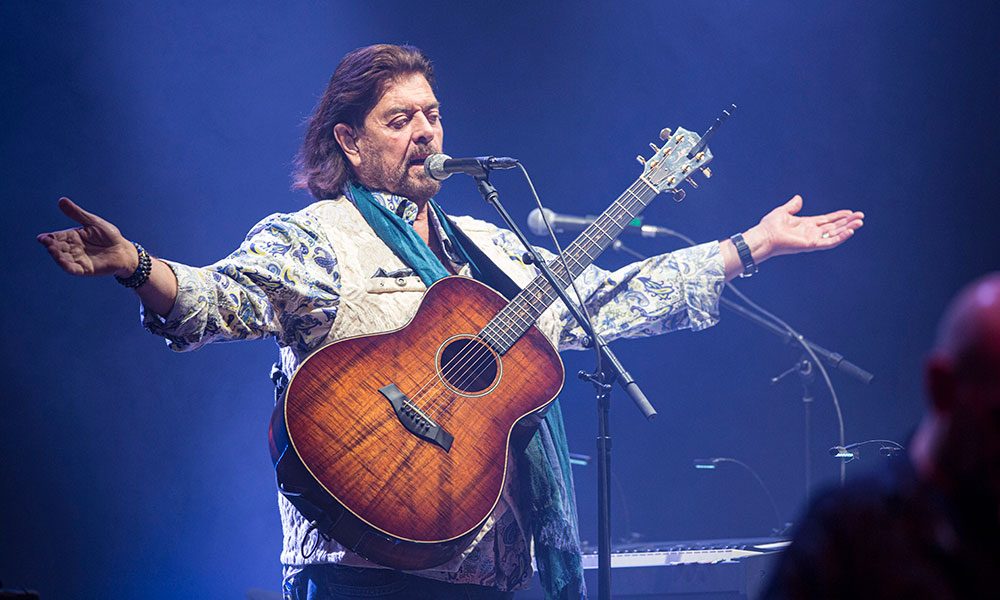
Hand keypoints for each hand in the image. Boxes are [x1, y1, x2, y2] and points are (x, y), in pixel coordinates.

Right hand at [37, 197, 137, 276]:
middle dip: (51, 246)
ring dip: (57, 256)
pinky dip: (67, 266)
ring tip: (52, 251)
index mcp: (72, 236)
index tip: (41, 237)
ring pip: (63, 259)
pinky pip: (74, 269)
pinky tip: (63, 262)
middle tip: (47, 243)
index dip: (48, 238)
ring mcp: (78, 259)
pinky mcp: (86, 269)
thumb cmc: (109, 235)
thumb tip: (61, 200)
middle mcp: (73, 248)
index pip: (57, 237)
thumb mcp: (93, 222)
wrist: (124, 250)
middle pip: (58, 248)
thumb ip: (77, 214)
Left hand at [747, 195, 863, 261]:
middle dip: (848, 222)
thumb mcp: (783, 211)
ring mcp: (812, 239)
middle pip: (834, 227)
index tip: (850, 212)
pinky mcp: (811, 245)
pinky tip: (850, 231)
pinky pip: (829, 242)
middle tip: (861, 216)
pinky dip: (840, 237)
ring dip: (847, 228)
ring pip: (835, 234)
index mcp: (806, 224)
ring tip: (859, 222)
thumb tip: (798, 198)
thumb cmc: (769, 227)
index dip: (839, 216)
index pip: (827, 220)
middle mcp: (811, 232)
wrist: (763, 237)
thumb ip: (792, 206)